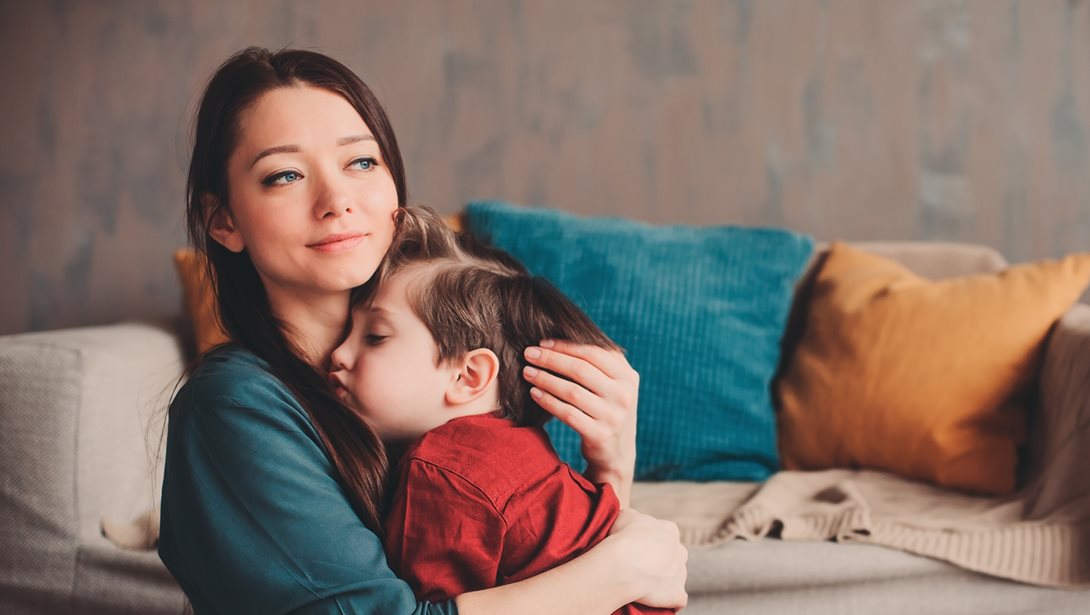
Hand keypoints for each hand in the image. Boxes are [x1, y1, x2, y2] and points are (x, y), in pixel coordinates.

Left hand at [523, 339, 638, 504]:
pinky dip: (548, 401)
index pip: (594, 353)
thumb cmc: (608, 409)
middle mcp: (624, 395)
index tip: (542, 342)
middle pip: (581, 370)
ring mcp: (614, 416)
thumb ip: (598, 363)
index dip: (565, 346)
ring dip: (545, 379)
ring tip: (527, 372)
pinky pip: (568, 413)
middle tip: (528, 353)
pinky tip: (534, 393)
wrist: (618, 452)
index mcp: (628, 376)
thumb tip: (560, 338)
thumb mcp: (614, 385)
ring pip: (572, 391)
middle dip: (551, 359)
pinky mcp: (600, 435)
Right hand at [608, 509, 687, 609]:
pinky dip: (668, 599)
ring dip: (663, 580)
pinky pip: (677, 599)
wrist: (624, 562)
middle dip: (660, 560)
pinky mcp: (678, 594)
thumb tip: (632, 521)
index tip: (637, 547)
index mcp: (670, 530)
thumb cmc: (622, 536)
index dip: (650, 541)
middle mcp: (680, 551)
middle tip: (639, 565)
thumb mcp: (625, 516)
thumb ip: (634, 519)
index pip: (665, 534)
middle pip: (673, 556)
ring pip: (675, 577)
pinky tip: (655, 599)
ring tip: (642, 583)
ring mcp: (681, 574)